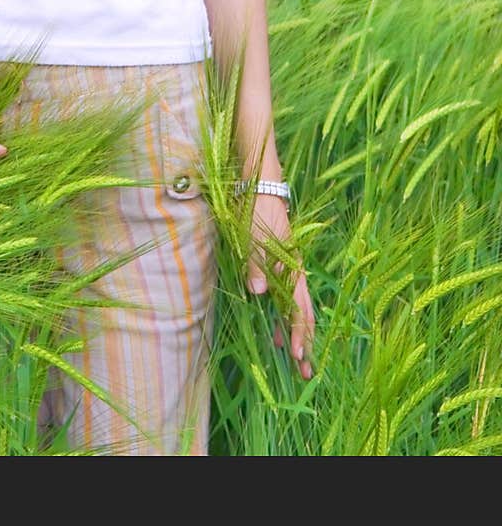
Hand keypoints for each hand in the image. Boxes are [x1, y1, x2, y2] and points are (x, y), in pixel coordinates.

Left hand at [245, 193, 314, 380]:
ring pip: (293, 310)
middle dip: (303, 343)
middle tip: (305, 373)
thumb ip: (257, 266)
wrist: (261, 188)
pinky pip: (283, 299)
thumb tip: (258, 293)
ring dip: (291, 333)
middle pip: (302, 315)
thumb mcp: (255, 238)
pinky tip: (274, 331)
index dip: (298, 334)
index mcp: (293, 269)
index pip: (299, 309)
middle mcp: (293, 274)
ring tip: (289, 359)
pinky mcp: (277, 267)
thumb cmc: (259, 212)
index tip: (296, 356)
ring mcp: (287, 271)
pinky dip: (280, 317)